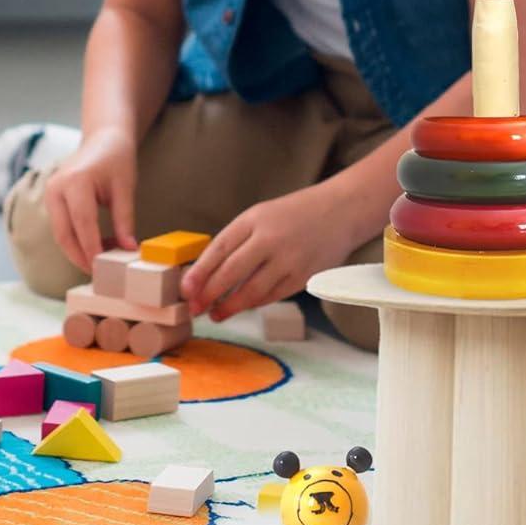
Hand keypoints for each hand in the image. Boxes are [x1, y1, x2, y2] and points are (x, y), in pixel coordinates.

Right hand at [45, 126, 138, 272]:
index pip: (83, 224)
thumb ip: (125, 220)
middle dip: (80, 257)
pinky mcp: (52, 199)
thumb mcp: (125, 189)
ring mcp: (50, 193)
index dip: (92, 248)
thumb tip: (128, 250)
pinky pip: (61, 226)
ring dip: (78, 251)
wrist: (104, 139)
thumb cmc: (117, 160)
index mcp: (75, 182)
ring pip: (60, 234)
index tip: (104, 267)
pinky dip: (76, 240)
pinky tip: (96, 247)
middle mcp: (56, 188)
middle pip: (64, 234)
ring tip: (101, 262)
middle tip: (99, 274)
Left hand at [181, 179, 365, 321]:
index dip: (198, 274)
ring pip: (251, 291)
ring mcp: (289, 258)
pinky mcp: (303, 275)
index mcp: (254, 219)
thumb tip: (205, 275)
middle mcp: (270, 238)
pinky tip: (245, 305)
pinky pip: (272, 296)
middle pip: (230, 273)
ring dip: (230, 306)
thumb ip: (237, 241)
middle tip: (195, 309)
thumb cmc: (294, 214)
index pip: (218, 249)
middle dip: (209, 295)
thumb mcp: (261, 216)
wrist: (341, 210)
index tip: (185, 291)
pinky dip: (255, 303)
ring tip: (217, 314)